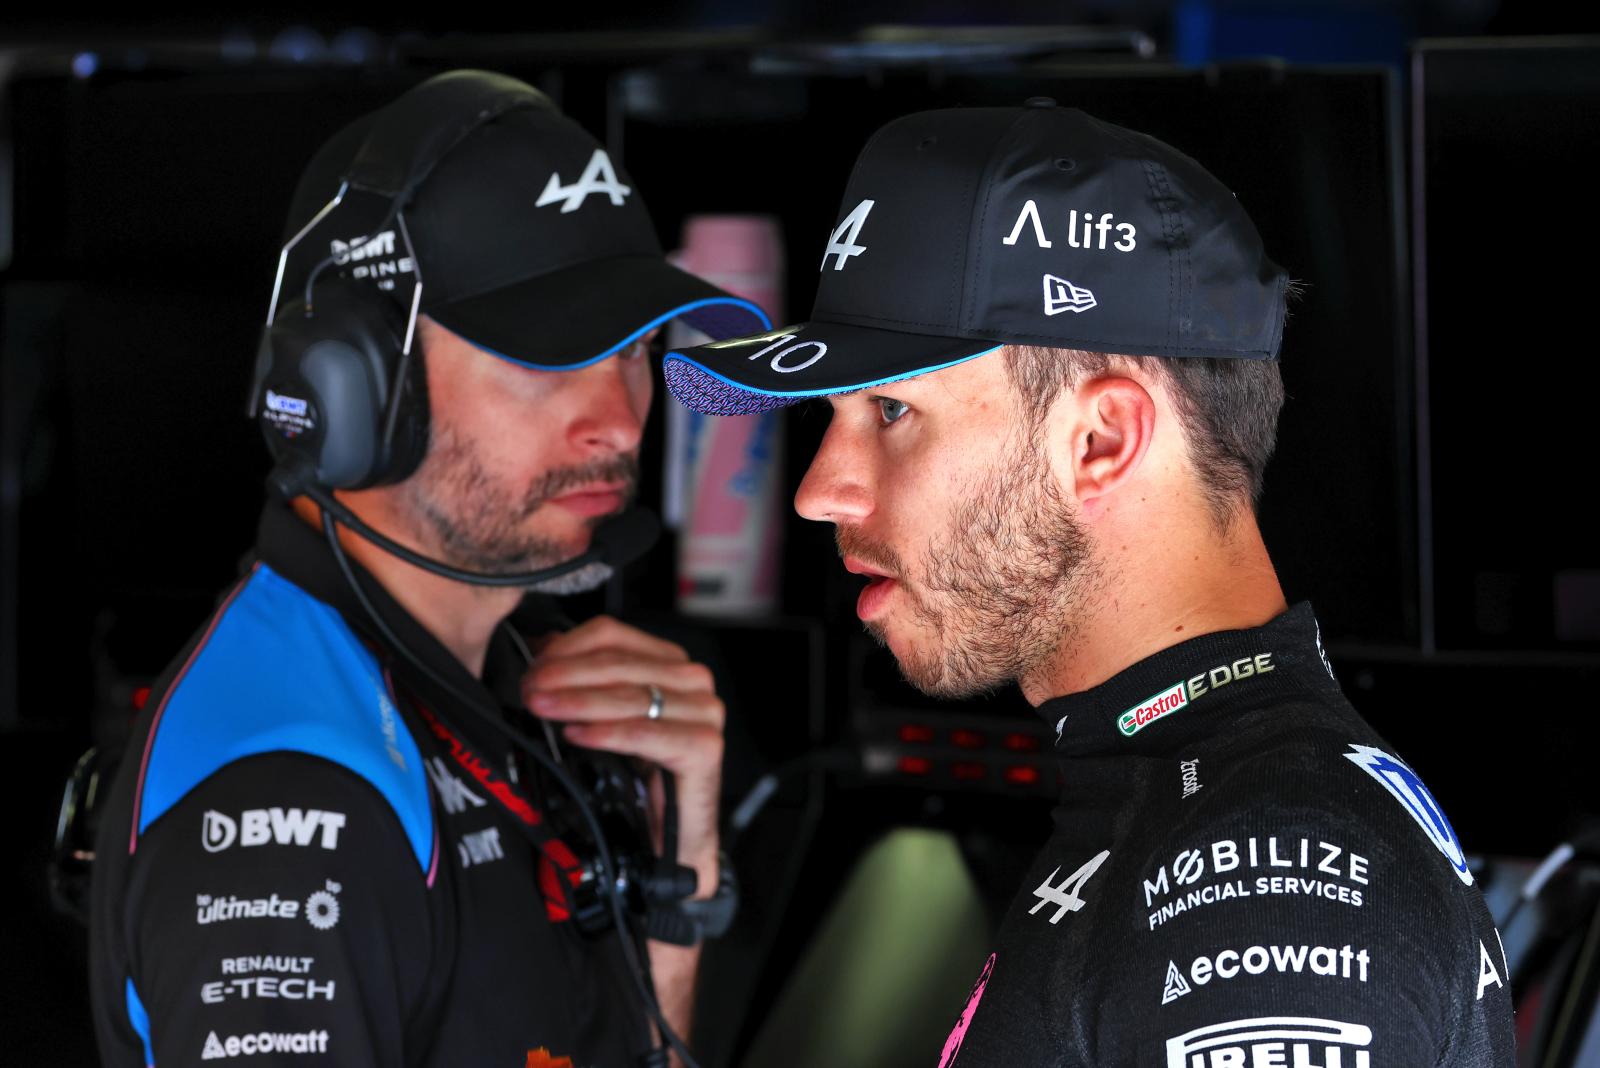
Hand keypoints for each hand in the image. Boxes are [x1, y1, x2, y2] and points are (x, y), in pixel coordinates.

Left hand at [520, 616, 723, 900]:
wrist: (670, 839)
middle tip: (530, 691)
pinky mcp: (705, 746)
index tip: (531, 667)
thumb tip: (537, 649)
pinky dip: (606, 733)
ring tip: (542, 709)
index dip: (566, 647)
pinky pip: (645, 733)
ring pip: (629, 695)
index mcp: (670, 662)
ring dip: (578, 700)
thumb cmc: (639, 778)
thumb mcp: (603, 719)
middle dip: (566, 675)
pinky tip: (576, 735)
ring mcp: (705, 711)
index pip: (612, 634)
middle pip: (618, 662)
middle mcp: (693, 681)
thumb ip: (580, 681)